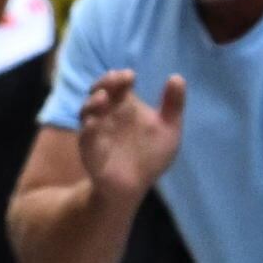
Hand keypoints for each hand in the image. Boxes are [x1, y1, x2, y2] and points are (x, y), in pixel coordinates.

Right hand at [72, 69, 183, 201]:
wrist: (135, 186)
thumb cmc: (150, 156)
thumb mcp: (169, 128)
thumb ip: (173, 105)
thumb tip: (177, 77)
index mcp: (125, 105)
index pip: (118, 85)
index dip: (120, 77)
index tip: (130, 76)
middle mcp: (107, 114)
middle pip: (99, 91)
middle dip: (104, 83)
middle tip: (116, 80)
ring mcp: (96, 131)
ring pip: (86, 110)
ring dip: (93, 102)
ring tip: (103, 97)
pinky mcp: (90, 149)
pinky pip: (85, 136)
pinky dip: (88, 128)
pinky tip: (95, 123)